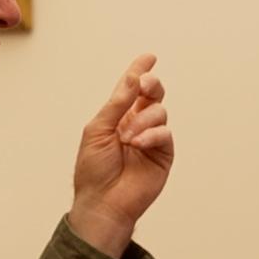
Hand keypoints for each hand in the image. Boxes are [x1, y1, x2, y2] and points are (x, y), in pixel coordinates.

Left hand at [68, 54, 172, 257]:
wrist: (102, 201)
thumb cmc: (93, 169)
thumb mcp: (98, 130)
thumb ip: (117, 104)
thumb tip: (132, 79)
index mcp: (118, 117)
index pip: (132, 89)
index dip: (140, 71)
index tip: (148, 57)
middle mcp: (137, 124)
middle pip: (152, 94)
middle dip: (150, 84)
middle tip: (144, 85)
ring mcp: (152, 139)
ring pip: (159, 111)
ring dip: (143, 120)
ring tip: (127, 139)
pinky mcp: (163, 154)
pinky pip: (165, 134)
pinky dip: (152, 135)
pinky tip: (138, 144)